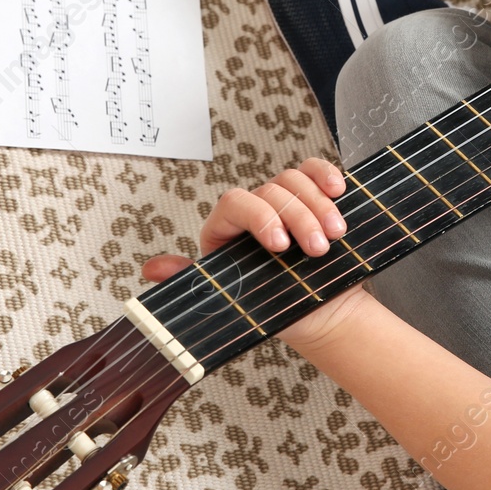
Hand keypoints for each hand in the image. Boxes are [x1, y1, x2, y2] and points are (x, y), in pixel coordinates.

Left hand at [139, 157, 373, 350]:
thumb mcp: (232, 298)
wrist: (319, 317)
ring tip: (334, 236)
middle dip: (299, 218)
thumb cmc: (275, 310)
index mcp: (227, 230)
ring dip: (319, 206)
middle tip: (317, 250)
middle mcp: (255, 211)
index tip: (280, 245)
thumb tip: (152, 269)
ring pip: (296, 180)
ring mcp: (285, 203)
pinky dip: (327, 176)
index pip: (235, 203)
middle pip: (272, 190)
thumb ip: (195, 280)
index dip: (259, 217)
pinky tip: (339, 191)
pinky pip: (316, 172)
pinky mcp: (315, 199)